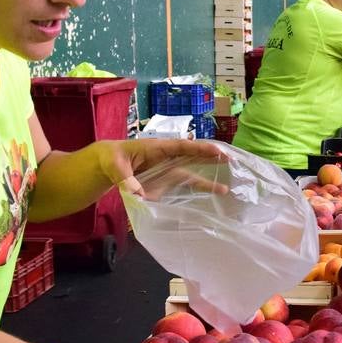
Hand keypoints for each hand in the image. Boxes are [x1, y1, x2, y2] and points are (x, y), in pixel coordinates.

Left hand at [96, 139, 226, 197]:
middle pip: (193, 157)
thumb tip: (138, 195)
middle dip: (211, 157)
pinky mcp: (168, 182)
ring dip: (208, 181)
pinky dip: (200, 189)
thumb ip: (125, 179)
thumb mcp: (114, 166)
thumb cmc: (112, 159)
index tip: (215, 150)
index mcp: (157, 148)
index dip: (199, 148)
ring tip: (225, 189)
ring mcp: (169, 171)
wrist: (110, 164)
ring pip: (193, 174)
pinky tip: (214, 194)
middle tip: (230, 158)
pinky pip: (186, 185)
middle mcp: (168, 159)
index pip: (181, 147)